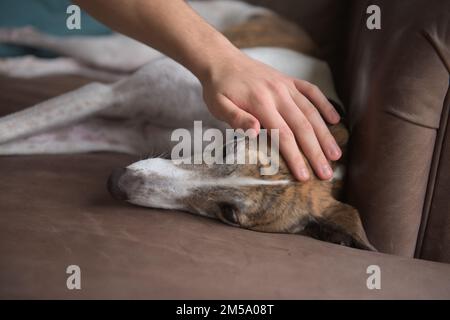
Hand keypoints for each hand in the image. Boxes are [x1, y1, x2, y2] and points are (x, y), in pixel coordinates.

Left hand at [200, 50, 341, 180]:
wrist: (222, 59)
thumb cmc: (218, 88)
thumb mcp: (218, 105)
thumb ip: (236, 118)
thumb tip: (255, 132)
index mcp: (260, 103)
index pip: (283, 136)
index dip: (295, 157)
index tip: (304, 177)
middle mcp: (278, 94)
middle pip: (302, 127)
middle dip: (316, 152)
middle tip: (327, 174)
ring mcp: (286, 86)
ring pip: (311, 112)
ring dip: (325, 134)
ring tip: (336, 154)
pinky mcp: (289, 80)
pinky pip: (312, 91)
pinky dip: (325, 105)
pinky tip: (335, 119)